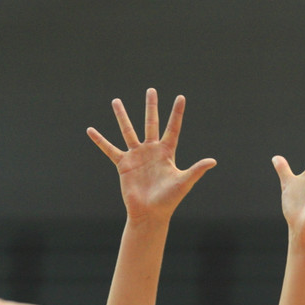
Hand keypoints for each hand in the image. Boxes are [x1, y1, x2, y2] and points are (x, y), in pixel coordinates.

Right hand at [87, 88, 216, 222]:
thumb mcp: (184, 182)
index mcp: (167, 153)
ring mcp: (137, 156)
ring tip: (116, 101)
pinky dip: (100, 140)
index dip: (177, 113)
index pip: (173, 128)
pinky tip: (90, 130)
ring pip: (128, 131)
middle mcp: (151, 151)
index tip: (180, 97)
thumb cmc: (169, 200)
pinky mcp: (123, 164)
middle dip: (151, 107)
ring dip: (122, 116)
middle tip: (151, 90)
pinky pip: (110, 149)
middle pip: (151, 123)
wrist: (150, 214)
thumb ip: (197, 170)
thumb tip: (213, 161)